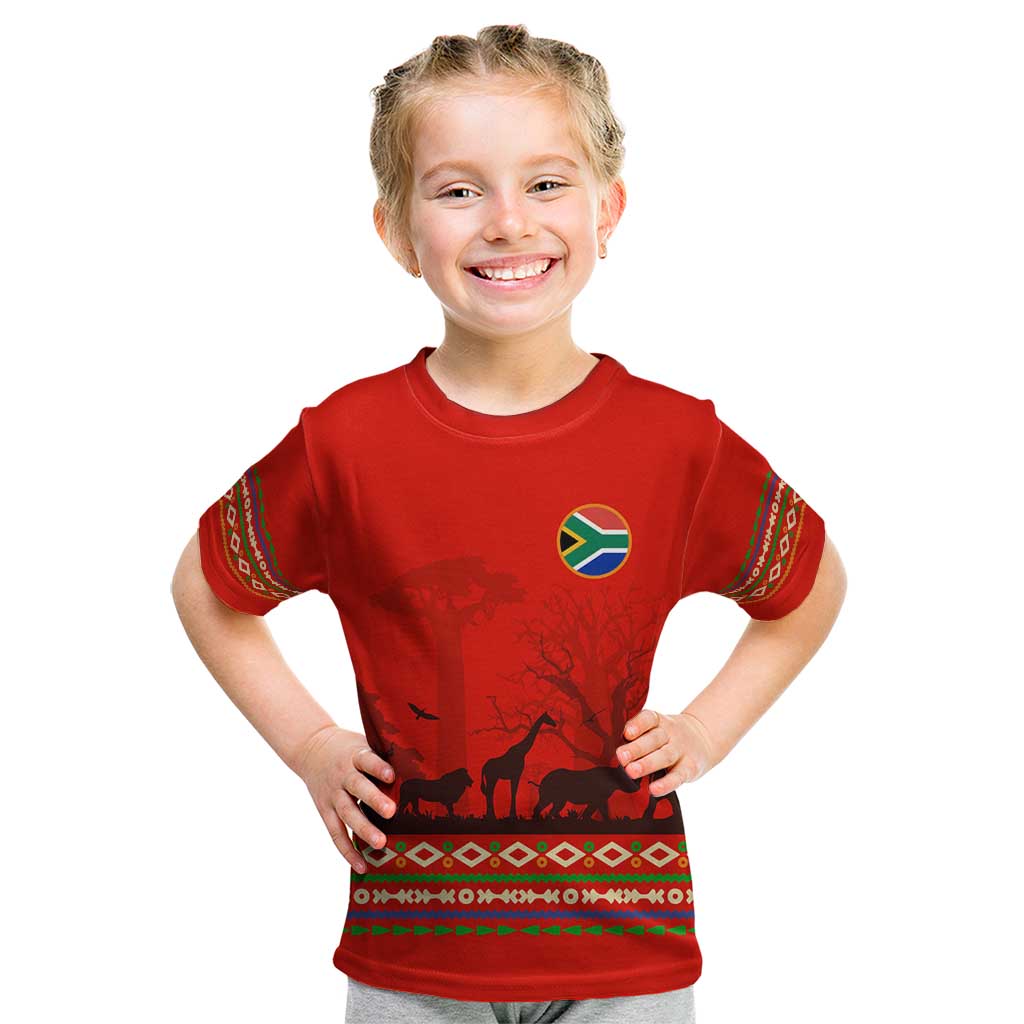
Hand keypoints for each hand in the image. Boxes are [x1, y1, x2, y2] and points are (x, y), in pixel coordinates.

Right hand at [294, 725, 394, 873]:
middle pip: (357, 788)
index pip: (366, 760)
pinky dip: (348, 851)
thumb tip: (419, 768)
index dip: (378, 767)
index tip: (392, 775)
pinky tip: (362, 866)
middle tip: (391, 812)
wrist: (311, 748)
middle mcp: (342, 775)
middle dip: (374, 800)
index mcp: (354, 756)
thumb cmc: (349, 750)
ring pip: (347, 814)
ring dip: (364, 830)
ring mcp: (332, 795)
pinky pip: (336, 834)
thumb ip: (383, 757)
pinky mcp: (325, 811)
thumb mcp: (363, 744)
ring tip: (381, 844)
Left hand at [617, 709, 715, 795]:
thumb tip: (609, 752)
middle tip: (621, 756)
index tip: (626, 733)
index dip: (638, 724)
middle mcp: (670, 733)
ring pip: (664, 756)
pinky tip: (653, 790)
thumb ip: (638, 737)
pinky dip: (666, 784)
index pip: (649, 718)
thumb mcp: (657, 729)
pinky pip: (678, 776)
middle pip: (654, 739)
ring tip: (631, 772)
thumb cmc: (667, 737)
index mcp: (659, 721)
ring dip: (647, 764)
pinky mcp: (690, 768)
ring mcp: (681, 750)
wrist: (704, 738)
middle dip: (636, 748)